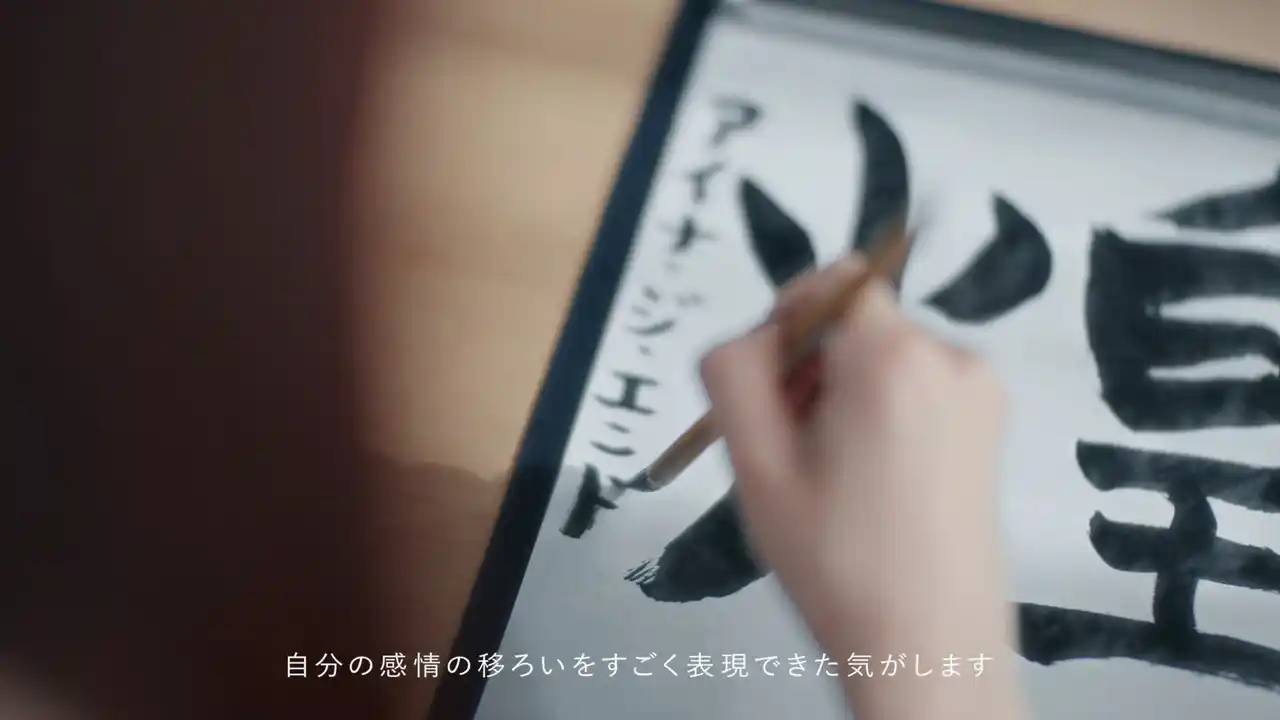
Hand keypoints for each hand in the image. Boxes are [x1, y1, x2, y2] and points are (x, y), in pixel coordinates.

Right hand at [700, 255, 1022, 719]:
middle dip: (813, 365)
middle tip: (791, 448)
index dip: (788, 322)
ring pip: (886, 354)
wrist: (928, 645)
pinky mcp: (993, 424)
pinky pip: (920, 384)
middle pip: (858, 320)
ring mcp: (983, 390)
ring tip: (833, 472)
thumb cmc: (833, 558)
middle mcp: (953, 356)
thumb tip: (755, 335)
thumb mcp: (755, 464)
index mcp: (894, 358)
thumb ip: (735, 372)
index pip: (833, 282)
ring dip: (846, 391)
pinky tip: (872, 478)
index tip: (773, 391)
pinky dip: (886, 410)